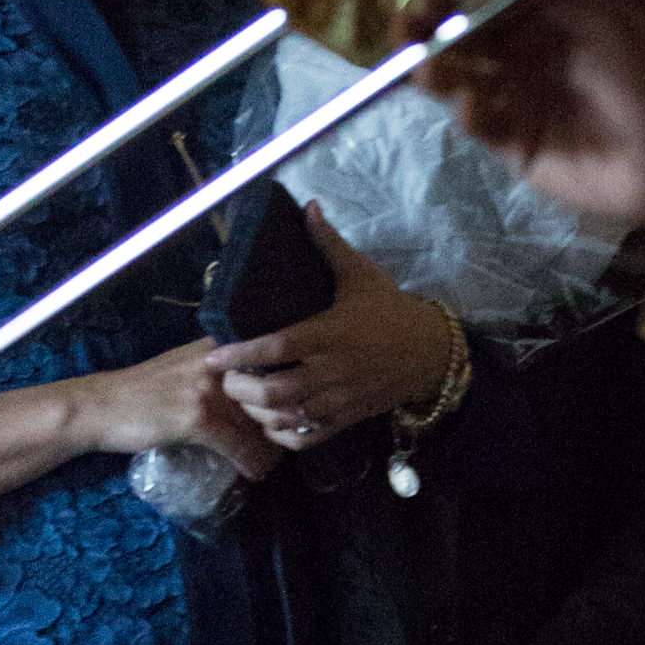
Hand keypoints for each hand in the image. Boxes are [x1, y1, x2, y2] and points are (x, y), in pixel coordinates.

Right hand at [73, 337, 280, 471]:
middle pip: (263, 397)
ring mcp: (206, 390)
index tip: (285, 419)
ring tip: (272, 465)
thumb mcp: (179, 369)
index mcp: (215, 348)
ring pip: (253, 423)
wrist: (99, 406)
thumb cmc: (136, 392)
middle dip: (278, 425)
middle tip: (285, 445)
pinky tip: (254, 474)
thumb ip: (212, 376)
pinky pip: (235, 444)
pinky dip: (247, 461)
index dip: (276, 399)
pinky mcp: (197, 418)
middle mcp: (215, 364)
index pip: (261, 372)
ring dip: (267, 449)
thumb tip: (245, 398)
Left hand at [209, 208, 453, 446]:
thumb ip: (328, 244)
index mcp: (329, 334)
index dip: (240, 354)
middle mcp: (331, 371)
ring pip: (287, 418)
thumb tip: (308, 207)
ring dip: (257, 413)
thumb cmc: (390, 311)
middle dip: (241, 390)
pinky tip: (270, 423)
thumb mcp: (361, 274)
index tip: (213, 356)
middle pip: (274, 392)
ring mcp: (339, 400)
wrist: (431, 353)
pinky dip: (282, 434)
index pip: (276, 348)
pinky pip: (307, 437)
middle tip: (226, 380)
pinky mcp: (346, 419)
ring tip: (243, 399)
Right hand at [427, 0, 644, 234]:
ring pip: (456, 84)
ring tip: (428, 67)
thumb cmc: (638, 76)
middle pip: (454, 44)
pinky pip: (478, 127)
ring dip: (435, 73)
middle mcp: (516, 62)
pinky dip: (470, 113)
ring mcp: (511, 105)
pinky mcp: (512, 148)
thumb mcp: (597, 18)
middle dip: (423, 34)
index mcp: (534, 26)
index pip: (476, 7)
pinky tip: (475, 104)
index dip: (445, 0)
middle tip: (407, 29)